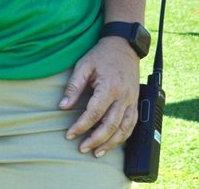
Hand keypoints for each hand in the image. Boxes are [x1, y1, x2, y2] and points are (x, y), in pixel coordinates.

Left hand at [59, 37, 139, 156]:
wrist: (124, 45)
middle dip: (95, 140)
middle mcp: (123, 96)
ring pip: (124, 128)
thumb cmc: (101, 55)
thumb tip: (62, 107)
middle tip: (82, 148)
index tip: (69, 134)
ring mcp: (132, 100)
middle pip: (110, 125)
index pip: (94, 113)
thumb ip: (73, 86)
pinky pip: (132, 124)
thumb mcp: (84, 65)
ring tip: (96, 152)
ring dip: (110, 143)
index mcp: (109, 87)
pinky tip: (113, 143)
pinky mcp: (136, 101)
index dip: (81, 126)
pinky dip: (123, 136)